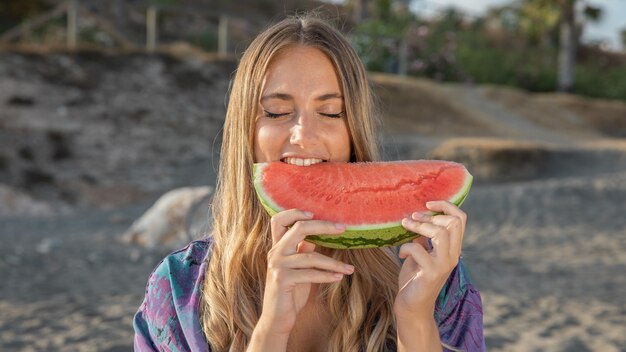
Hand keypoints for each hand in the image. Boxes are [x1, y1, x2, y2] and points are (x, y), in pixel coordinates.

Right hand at [257, 209, 354, 336]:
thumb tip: (320, 236)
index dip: (295, 212)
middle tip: (343, 228)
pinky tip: (339, 278)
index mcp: (278, 247)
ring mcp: (277, 265)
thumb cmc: (291, 292)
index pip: (279, 220)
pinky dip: (326, 275)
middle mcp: (275, 252)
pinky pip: (310, 273)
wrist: (277, 319)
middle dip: (323, 226)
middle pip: (299, 228)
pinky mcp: (282, 279)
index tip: (315, 213)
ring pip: (310, 256)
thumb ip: (305, 251)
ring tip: (349, 268)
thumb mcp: (300, 268)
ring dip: (333, 263)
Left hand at [393, 201, 466, 318]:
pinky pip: (419, 250)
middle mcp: (453, 255)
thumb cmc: (414, 277)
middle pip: (453, 223)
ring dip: (419, 227)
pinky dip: (406, 247)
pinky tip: (401, 253)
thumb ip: (424, 238)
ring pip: (440, 234)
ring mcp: (443, 265)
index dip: (446, 205)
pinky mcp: (431, 273)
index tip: (428, 203)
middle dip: (430, 216)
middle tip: (412, 218)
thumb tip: (418, 217)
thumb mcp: (420, 253)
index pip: (461, 219)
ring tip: (405, 226)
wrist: (412, 306)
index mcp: (453, 248)